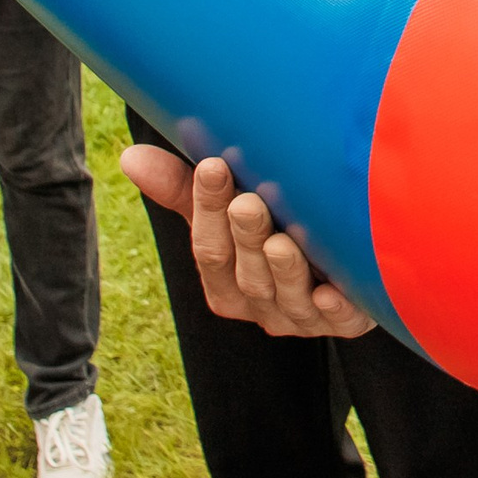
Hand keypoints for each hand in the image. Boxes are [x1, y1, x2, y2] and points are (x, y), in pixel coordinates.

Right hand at [120, 144, 374, 337]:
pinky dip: (334, 308)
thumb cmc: (276, 230)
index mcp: (225, 283)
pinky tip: (332, 292)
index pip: (209, 250)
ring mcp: (302, 317)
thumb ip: (186, 190)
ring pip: (287, 297)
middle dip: (246, 238)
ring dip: (284, 269)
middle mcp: (261, 305)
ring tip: (283, 240)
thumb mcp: (230, 213)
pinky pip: (339, 320)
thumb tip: (129, 156)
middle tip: (248, 202)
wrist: (348, 269)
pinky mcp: (346, 321)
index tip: (213, 166)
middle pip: (247, 275)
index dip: (208, 211)